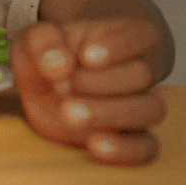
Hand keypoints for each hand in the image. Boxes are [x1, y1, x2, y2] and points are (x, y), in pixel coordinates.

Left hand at [11, 17, 167, 164]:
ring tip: (69, 114)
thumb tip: (58, 64)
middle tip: (63, 86)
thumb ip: (44, 43)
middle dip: (102, 82)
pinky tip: (95, 145)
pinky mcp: (130, 136)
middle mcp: (141, 70)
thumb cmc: (51, 53)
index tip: (86, 56)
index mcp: (127, 35)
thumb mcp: (37, 38)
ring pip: (149, 109)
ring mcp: (139, 104)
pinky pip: (147, 147)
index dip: (118, 46)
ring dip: (110, 113)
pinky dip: (126, 149)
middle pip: (142, 74)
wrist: (49, 81)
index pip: (140, 35)